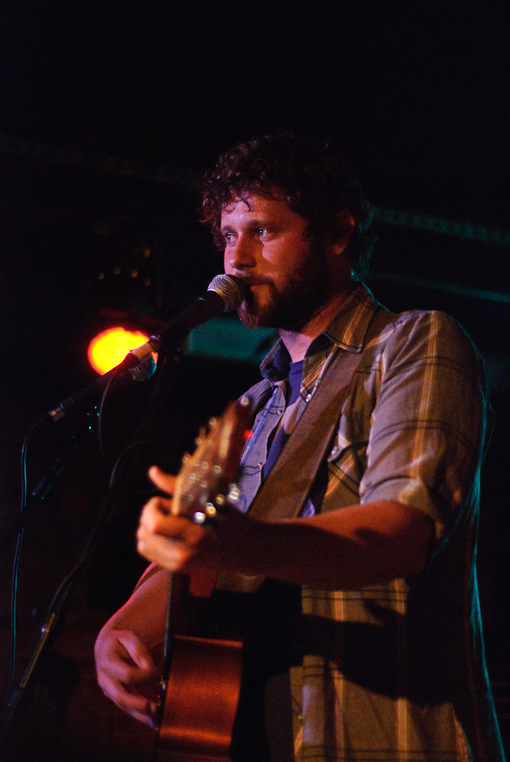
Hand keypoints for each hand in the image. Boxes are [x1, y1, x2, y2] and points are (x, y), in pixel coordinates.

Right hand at [94, 625, 160, 727]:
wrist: (106, 646)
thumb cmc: (121, 641)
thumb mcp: (128, 638)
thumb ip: (138, 651)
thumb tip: (149, 669)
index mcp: (107, 661)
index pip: (127, 675)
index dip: (144, 675)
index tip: (157, 672)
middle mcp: (104, 679)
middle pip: (121, 697)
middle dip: (139, 704)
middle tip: (156, 709)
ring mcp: (108, 691)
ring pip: (123, 706)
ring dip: (140, 715)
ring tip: (157, 720)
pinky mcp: (114, 697)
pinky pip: (126, 709)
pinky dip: (139, 716)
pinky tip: (153, 722)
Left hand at [137, 465, 254, 576]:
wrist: (246, 550)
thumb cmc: (230, 520)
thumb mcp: (209, 498)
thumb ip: (177, 486)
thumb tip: (152, 471)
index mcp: (194, 536)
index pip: (155, 525)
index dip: (153, 507)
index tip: (164, 500)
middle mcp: (183, 555)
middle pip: (144, 532)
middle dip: (150, 515)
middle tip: (167, 508)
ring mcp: (178, 565)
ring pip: (142, 542)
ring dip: (149, 527)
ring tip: (168, 520)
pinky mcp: (176, 569)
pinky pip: (148, 551)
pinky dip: (152, 538)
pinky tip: (167, 531)